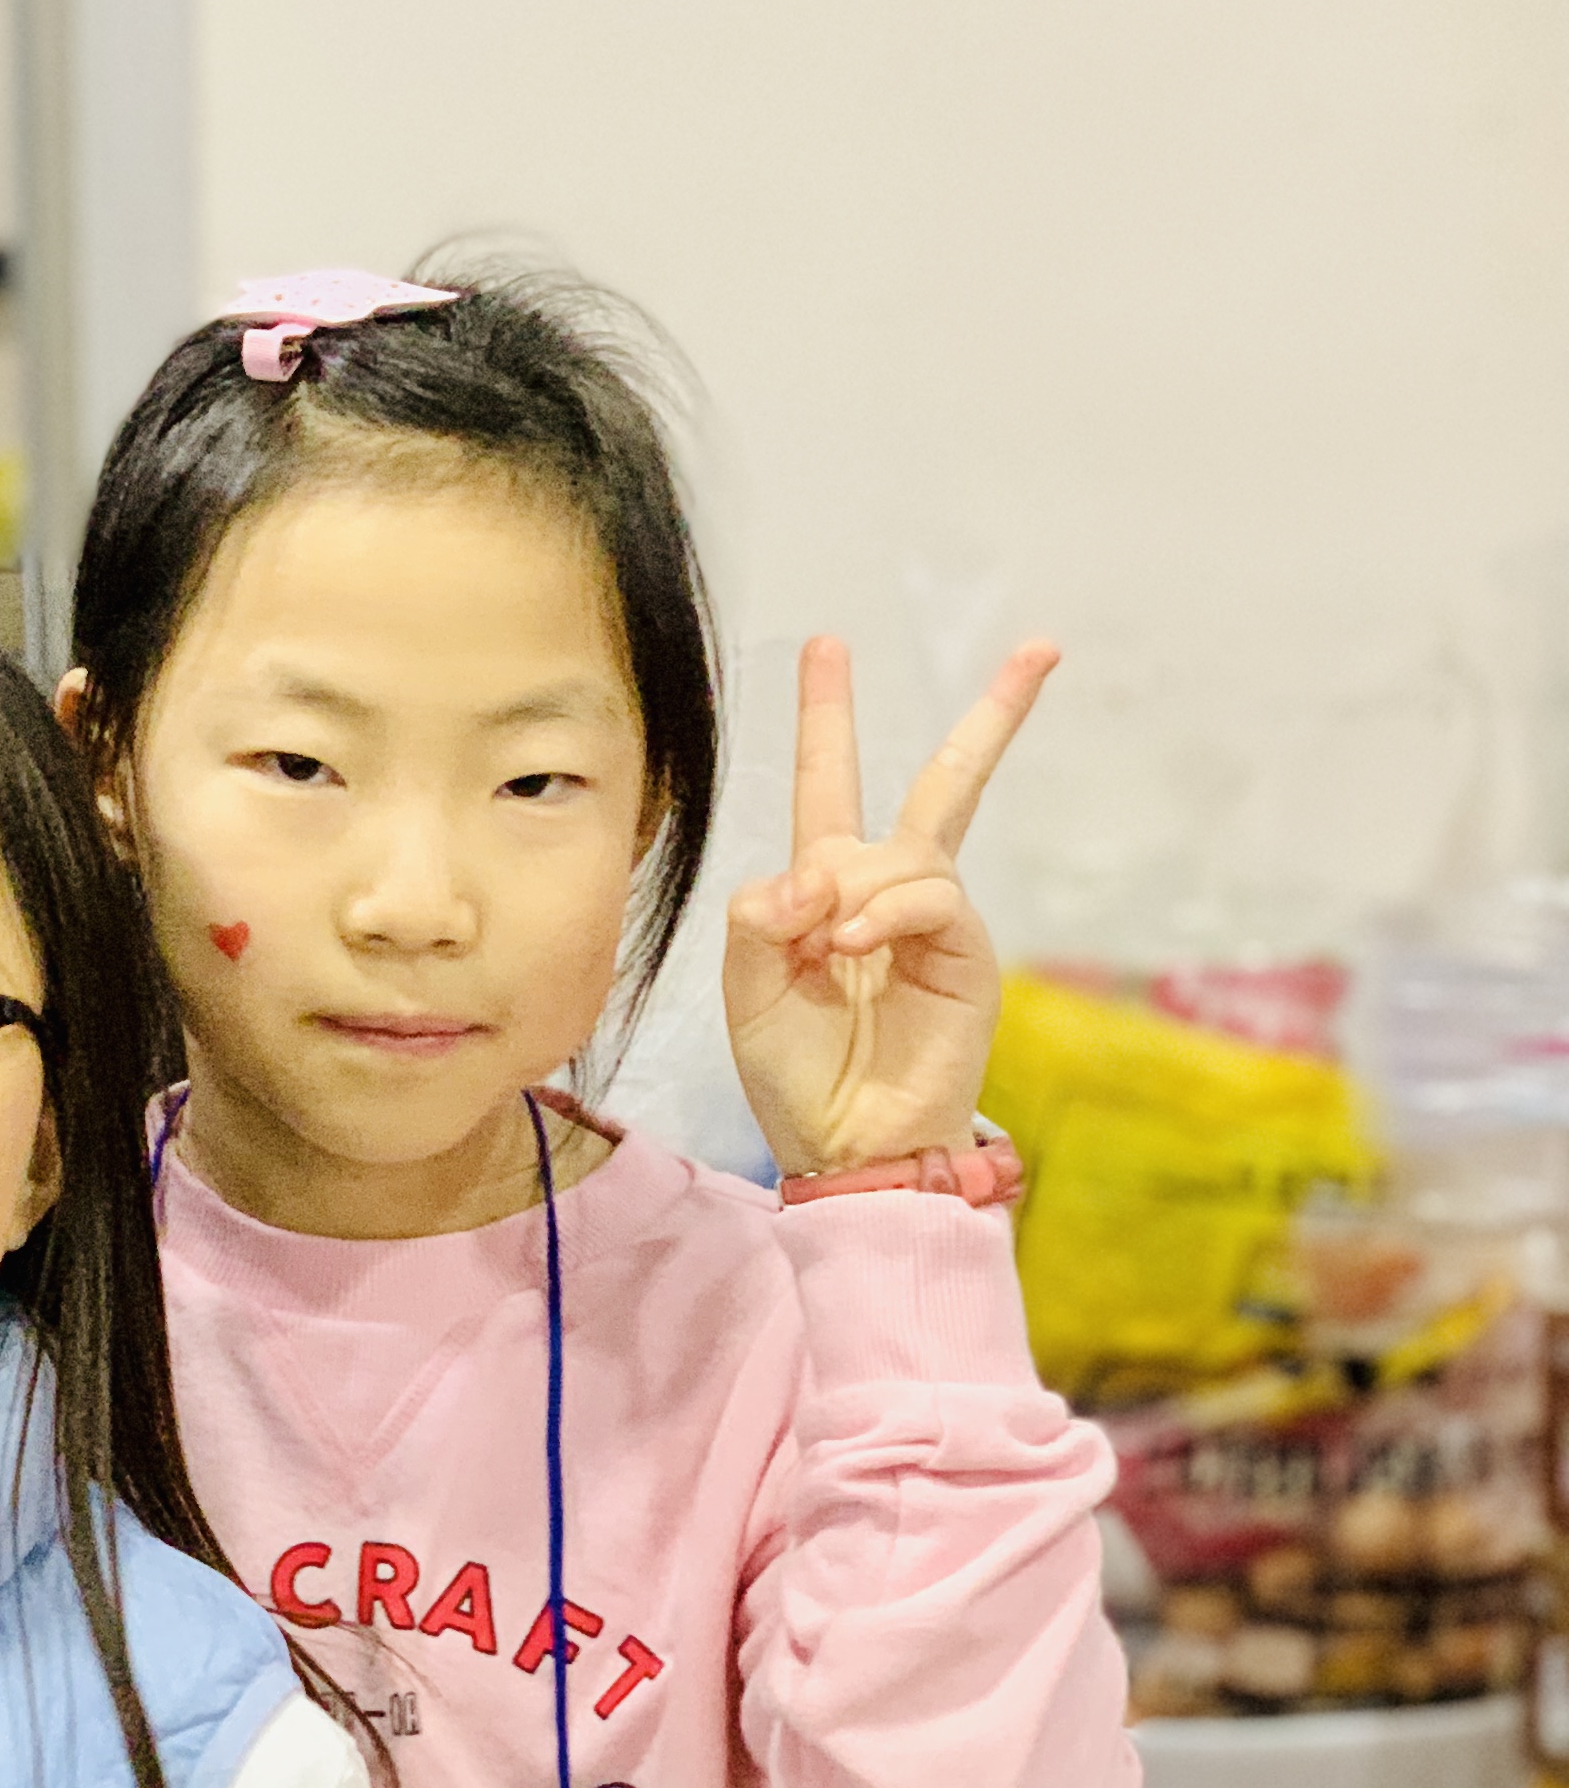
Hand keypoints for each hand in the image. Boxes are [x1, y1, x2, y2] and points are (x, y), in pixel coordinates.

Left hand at [725, 637, 1057, 1178]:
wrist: (845, 1144)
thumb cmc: (794, 1070)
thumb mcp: (746, 984)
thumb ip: (759, 915)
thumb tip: (809, 874)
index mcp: (826, 888)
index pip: (830, 783)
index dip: (827, 715)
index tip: (828, 643)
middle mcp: (888, 892)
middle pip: (943, 783)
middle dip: (993, 717)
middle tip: (1041, 647)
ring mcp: (936, 921)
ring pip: (908, 849)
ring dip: (852, 888)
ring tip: (825, 950)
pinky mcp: (969, 954)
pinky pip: (931, 896)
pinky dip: (883, 913)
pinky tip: (852, 948)